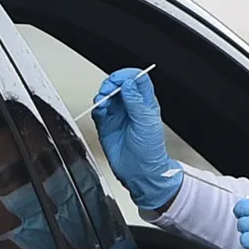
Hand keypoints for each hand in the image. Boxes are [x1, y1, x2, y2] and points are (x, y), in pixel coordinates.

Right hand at [91, 68, 181, 210]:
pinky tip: (100, 109)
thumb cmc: (150, 151)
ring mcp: (118, 116)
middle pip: (119, 86)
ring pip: (107, 96)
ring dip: (103, 95)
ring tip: (103, 100)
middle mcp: (131, 108)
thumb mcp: (146, 122)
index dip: (128, 75)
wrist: (140, 172)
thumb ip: (136, 102)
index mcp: (145, 104)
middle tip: (108, 88)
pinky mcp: (107, 126)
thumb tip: (128, 83)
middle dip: (112, 84)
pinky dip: (98, 107)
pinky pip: (99, 111)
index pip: (138, 80)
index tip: (120, 78)